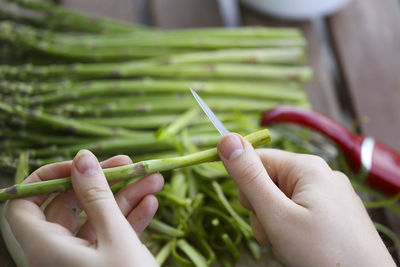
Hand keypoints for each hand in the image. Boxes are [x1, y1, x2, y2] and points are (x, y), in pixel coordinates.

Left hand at [4, 150, 162, 266]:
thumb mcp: (114, 238)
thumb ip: (97, 197)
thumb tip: (83, 159)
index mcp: (43, 248)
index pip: (23, 203)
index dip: (48, 178)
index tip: (82, 166)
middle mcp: (55, 255)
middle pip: (70, 206)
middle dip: (103, 183)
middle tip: (131, 165)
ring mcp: (79, 262)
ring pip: (96, 220)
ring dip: (125, 197)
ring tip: (154, 179)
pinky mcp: (100, 266)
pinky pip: (109, 237)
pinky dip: (129, 219)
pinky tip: (151, 205)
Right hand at [218, 133, 394, 266]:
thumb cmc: (321, 251)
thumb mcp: (276, 214)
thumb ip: (249, 177)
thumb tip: (226, 139)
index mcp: (307, 166)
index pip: (258, 160)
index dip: (246, 185)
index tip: (253, 210)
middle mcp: (320, 174)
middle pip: (269, 182)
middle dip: (263, 210)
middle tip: (276, 232)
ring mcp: (330, 194)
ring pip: (282, 200)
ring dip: (276, 223)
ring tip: (290, 243)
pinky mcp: (335, 212)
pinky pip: (300, 212)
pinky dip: (292, 228)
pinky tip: (301, 245)